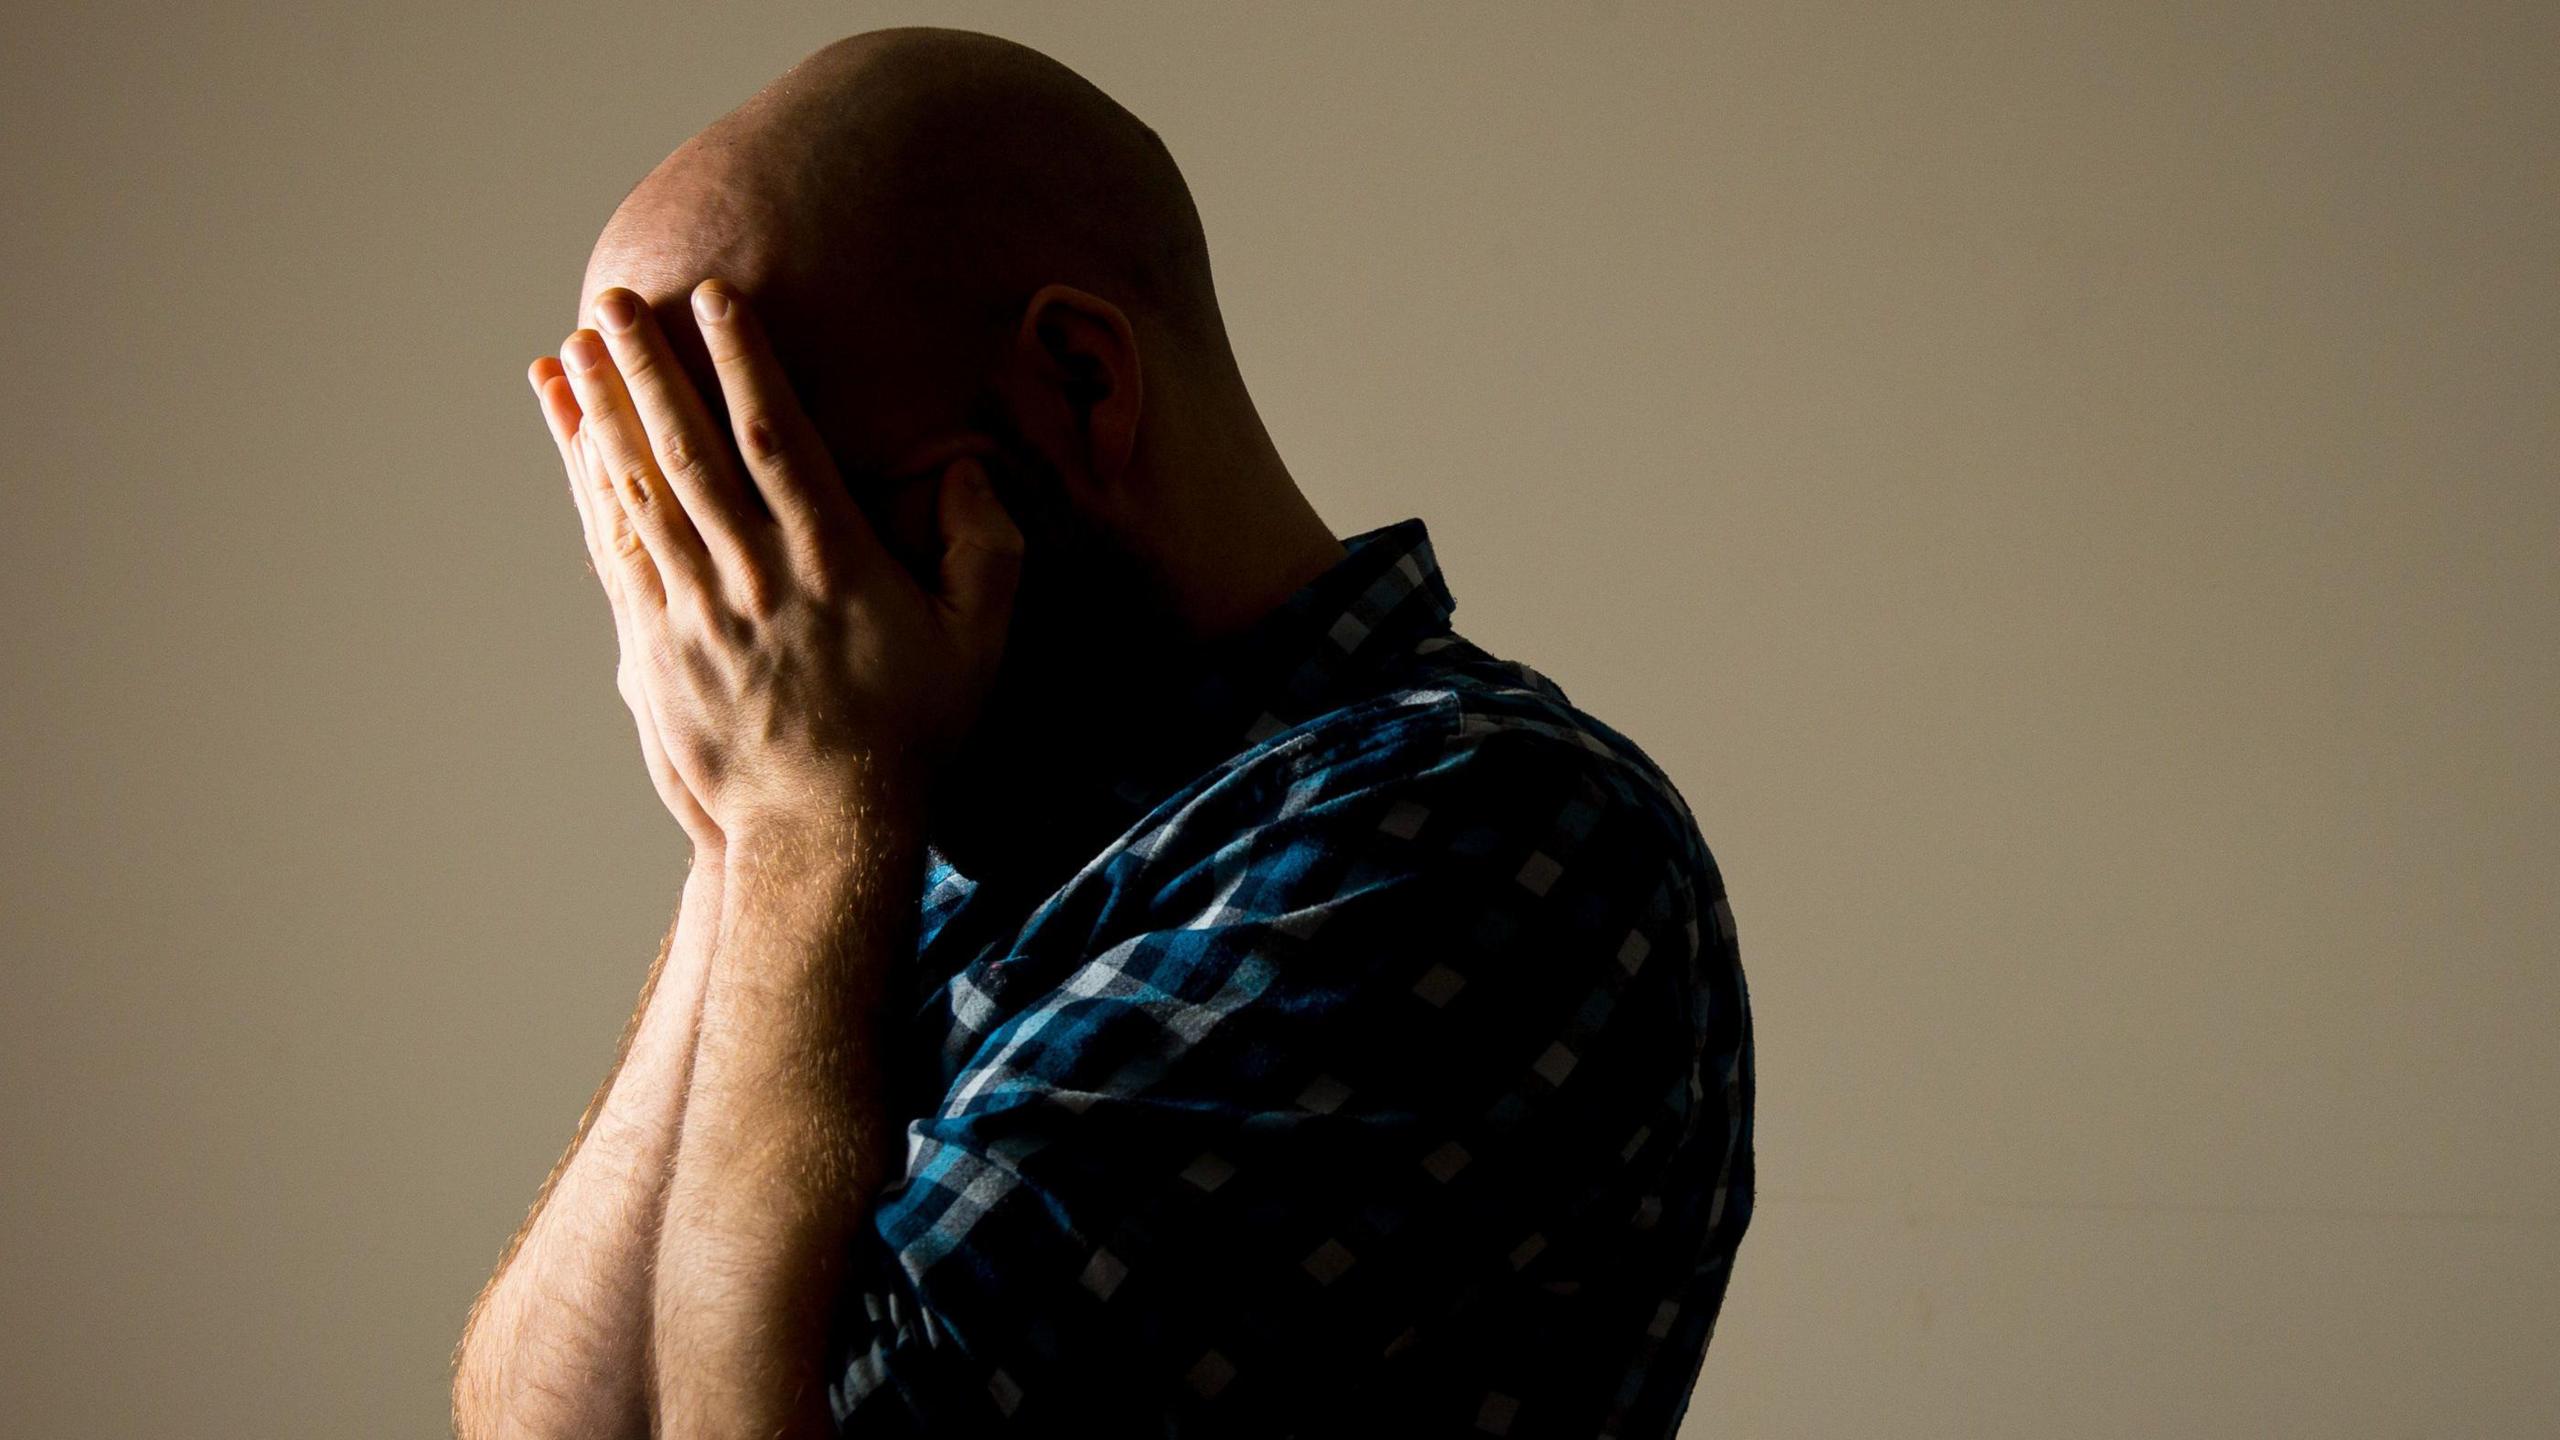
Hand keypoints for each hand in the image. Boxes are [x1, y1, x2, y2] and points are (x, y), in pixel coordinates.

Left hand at [543, 281, 1024, 839]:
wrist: (822, 833)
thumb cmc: (911, 735)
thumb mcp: (980, 643)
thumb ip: (987, 550)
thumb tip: (969, 475)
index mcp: (834, 564)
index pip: (778, 441)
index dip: (745, 363)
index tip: (716, 298)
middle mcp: (754, 578)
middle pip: (689, 451)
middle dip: (650, 368)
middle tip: (616, 297)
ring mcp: (695, 614)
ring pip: (638, 491)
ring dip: (604, 412)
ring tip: (577, 344)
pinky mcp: (653, 648)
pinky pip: (614, 548)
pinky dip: (586, 484)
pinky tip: (572, 439)